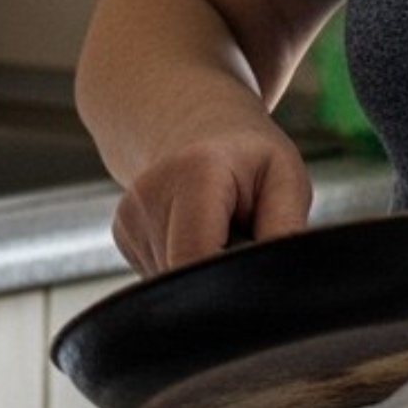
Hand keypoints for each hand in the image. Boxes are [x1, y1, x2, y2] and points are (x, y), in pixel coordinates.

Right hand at [111, 127, 311, 276]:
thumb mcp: (286, 179)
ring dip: (203, 274)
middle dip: (220, 276)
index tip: (254, 273)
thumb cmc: (248, 157)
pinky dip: (186, 266)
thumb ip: (286, 229)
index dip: (230, 281)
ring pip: (172, 282)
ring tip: (220, 235)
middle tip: (243, 242)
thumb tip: (281, 281)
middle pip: (186, 275)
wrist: (195, 125)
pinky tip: (197, 236)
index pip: (201, 257)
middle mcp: (150, 193)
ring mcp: (128, 217)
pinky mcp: (121, 235)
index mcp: (195, 173)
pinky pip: (160, 274)